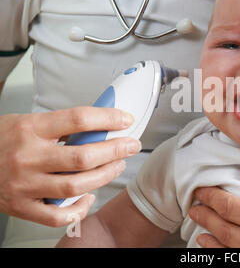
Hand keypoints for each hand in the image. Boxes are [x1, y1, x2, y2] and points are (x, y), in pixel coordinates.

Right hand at [0, 107, 140, 226]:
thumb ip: (59, 126)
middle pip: (83, 156)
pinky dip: (78, 209)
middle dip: (115, 150)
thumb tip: (98, 125)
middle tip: (130, 145)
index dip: (107, 118)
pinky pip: (57, 216)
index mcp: (30, 129)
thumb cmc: (0, 140)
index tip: (125, 120)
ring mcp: (25, 184)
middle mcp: (28, 157)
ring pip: (76, 185)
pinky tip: (88, 198)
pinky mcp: (22, 206)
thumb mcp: (27, 122)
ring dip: (105, 176)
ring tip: (117, 165)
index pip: (77, 119)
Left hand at [189, 160, 239, 247]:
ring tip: (200, 232)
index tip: (201, 191)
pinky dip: (228, 257)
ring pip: (232, 252)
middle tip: (194, 208)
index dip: (211, 198)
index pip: (230, 207)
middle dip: (206, 218)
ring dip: (212, 241)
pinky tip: (222, 252)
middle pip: (225, 230)